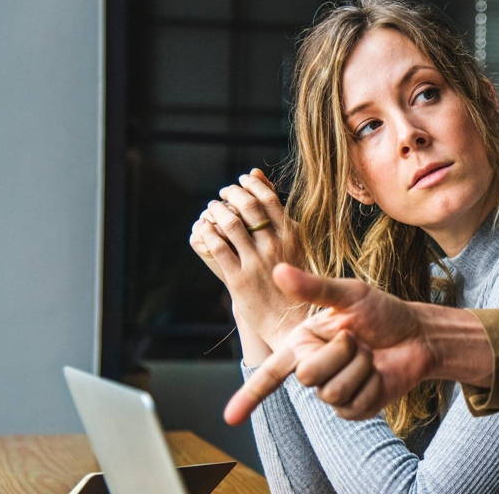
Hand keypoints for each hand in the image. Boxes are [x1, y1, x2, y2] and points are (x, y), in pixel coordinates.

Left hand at [188, 168, 304, 344]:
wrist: (291, 321)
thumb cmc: (294, 280)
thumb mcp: (294, 244)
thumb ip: (278, 214)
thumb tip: (258, 176)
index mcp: (292, 236)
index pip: (269, 198)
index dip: (251, 185)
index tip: (242, 180)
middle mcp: (275, 246)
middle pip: (248, 207)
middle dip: (232, 193)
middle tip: (224, 192)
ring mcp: (256, 263)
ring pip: (231, 224)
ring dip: (216, 210)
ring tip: (212, 208)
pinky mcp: (238, 280)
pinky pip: (218, 248)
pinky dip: (208, 233)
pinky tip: (205, 228)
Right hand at [224, 263, 437, 423]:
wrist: (418, 335)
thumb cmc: (383, 312)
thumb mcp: (350, 294)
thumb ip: (314, 287)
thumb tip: (278, 270)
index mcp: (303, 343)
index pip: (270, 373)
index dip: (249, 396)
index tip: (229, 418)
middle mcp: (314, 368)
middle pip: (307, 376)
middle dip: (340, 353)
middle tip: (357, 339)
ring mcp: (334, 391)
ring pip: (332, 392)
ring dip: (360, 368)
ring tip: (370, 354)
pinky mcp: (355, 408)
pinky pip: (354, 406)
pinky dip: (372, 385)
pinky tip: (379, 373)